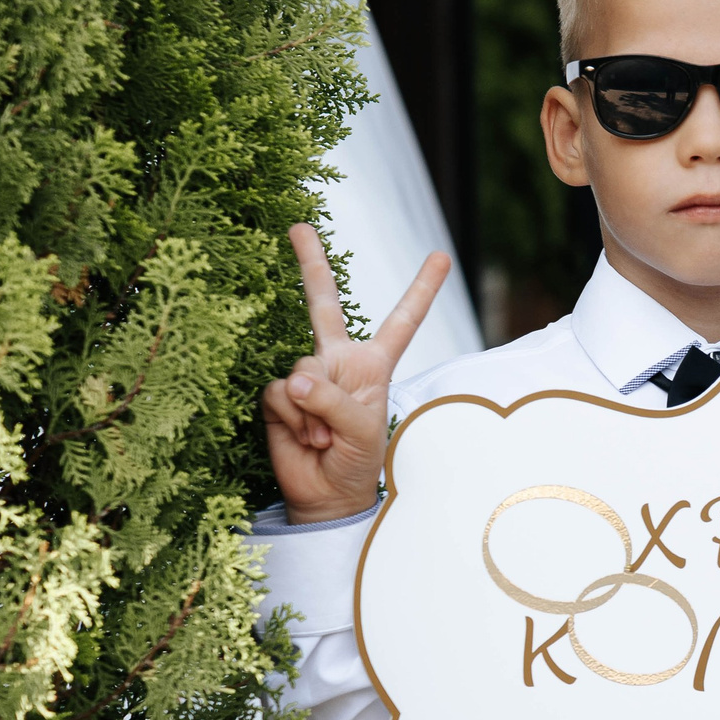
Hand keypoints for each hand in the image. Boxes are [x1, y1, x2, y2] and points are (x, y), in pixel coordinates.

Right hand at [261, 225, 451, 523]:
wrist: (326, 493)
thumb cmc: (357, 460)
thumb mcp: (362, 430)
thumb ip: (333, 401)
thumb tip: (294, 379)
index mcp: (373, 364)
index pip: (402, 321)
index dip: (421, 289)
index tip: (441, 255)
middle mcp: (338, 361)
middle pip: (322, 304)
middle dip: (310, 264)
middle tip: (298, 226)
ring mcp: (305, 375)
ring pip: (302, 368)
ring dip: (314, 410)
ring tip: (325, 436)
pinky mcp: (277, 395)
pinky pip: (279, 393)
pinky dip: (293, 418)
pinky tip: (304, 437)